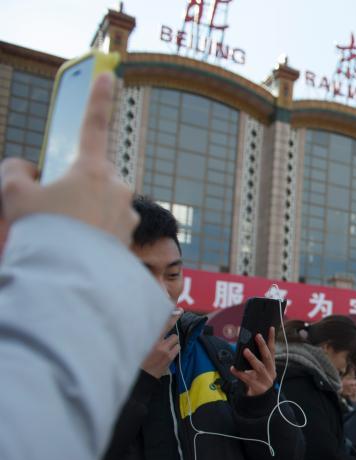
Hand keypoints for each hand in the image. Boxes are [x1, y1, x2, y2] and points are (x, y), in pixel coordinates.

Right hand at [0, 73, 137, 245]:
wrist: (70, 278)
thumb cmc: (43, 231)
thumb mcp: (14, 193)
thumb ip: (17, 171)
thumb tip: (29, 170)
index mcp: (91, 169)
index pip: (93, 124)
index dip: (98, 98)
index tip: (108, 74)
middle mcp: (117, 188)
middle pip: (92, 177)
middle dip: (75, 188)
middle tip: (53, 210)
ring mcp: (127, 213)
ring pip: (102, 205)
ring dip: (85, 214)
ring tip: (65, 235)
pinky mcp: (131, 238)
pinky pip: (109, 229)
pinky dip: (94, 236)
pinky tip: (79, 250)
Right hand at [140, 311, 182, 378]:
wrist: (141, 377)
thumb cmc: (138, 360)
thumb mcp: (139, 345)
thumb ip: (148, 336)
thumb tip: (157, 328)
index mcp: (147, 338)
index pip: (160, 324)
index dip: (170, 316)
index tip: (179, 309)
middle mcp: (155, 342)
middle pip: (169, 328)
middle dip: (173, 321)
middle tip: (179, 312)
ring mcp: (164, 350)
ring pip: (175, 338)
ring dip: (172, 341)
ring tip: (165, 345)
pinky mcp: (169, 357)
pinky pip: (177, 347)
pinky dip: (174, 348)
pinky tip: (168, 352)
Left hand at [230, 327, 275, 396]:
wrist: (260, 399)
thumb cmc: (259, 381)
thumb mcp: (262, 371)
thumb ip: (258, 360)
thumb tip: (247, 346)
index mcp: (272, 366)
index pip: (273, 350)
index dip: (272, 339)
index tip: (270, 328)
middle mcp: (270, 372)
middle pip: (267, 357)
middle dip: (262, 346)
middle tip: (257, 336)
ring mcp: (264, 380)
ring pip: (259, 367)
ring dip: (252, 358)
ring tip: (245, 351)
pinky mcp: (256, 386)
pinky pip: (246, 378)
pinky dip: (239, 372)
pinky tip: (233, 368)